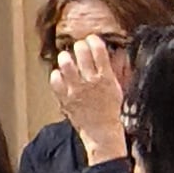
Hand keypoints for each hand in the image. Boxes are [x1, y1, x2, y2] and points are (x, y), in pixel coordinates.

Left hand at [52, 33, 129, 165]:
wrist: (102, 133)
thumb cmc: (111, 111)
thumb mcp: (118, 88)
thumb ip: (117, 70)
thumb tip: (118, 52)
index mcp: (106, 78)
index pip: (98, 49)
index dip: (93, 40)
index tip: (92, 40)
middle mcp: (90, 82)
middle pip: (80, 52)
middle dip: (79, 46)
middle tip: (79, 48)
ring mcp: (75, 90)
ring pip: (65, 63)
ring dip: (66, 57)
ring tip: (67, 59)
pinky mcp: (65, 98)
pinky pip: (55, 79)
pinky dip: (56, 74)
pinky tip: (61, 75)